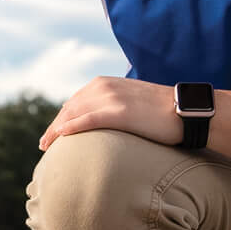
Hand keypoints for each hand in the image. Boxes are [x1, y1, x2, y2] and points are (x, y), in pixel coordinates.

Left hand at [38, 77, 179, 150]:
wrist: (186, 111)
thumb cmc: (162, 112)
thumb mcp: (131, 102)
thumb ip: (113, 107)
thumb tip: (102, 123)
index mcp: (105, 83)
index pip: (74, 102)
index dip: (60, 118)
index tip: (52, 133)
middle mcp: (104, 87)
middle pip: (69, 108)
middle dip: (54, 126)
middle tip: (44, 144)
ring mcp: (111, 98)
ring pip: (73, 114)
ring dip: (56, 130)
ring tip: (46, 146)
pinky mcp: (120, 112)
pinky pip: (88, 120)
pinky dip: (71, 127)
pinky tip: (61, 137)